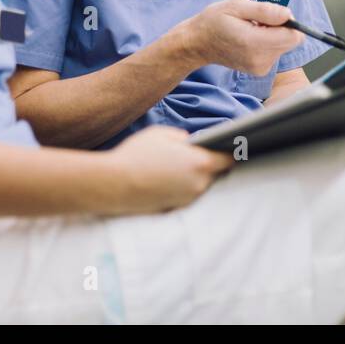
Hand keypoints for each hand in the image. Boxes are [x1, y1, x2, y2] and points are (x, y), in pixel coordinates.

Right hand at [106, 126, 232, 213]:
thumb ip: (182, 137)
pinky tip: (169, 178)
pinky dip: (183, 186)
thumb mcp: (161, 134)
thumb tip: (190, 144)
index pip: (229, 159)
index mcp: (201, 163)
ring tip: (180, 166)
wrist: (114, 185)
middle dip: (211, 164)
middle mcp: (200, 184)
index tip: (230, 148)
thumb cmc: (137, 155)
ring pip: (201, 184)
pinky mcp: (176, 208)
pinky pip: (187, 194)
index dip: (230, 152)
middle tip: (202, 154)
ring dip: (196, 176)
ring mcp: (189, 199)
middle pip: (216, 173)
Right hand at [181, 0, 304, 75]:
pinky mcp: (260, 70)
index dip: (288, 22)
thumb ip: (264, 10)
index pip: (293, 37)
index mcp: (254, 43)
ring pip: (284, 46)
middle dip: (280, 27)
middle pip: (291, 41)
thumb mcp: (236, 6)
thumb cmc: (215, 20)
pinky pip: (276, 52)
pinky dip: (267, 43)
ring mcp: (260, 68)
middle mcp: (260, 59)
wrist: (198, 43)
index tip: (272, 15)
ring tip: (251, 29)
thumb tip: (288, 15)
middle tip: (258, 21)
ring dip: (273, 34)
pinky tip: (250, 38)